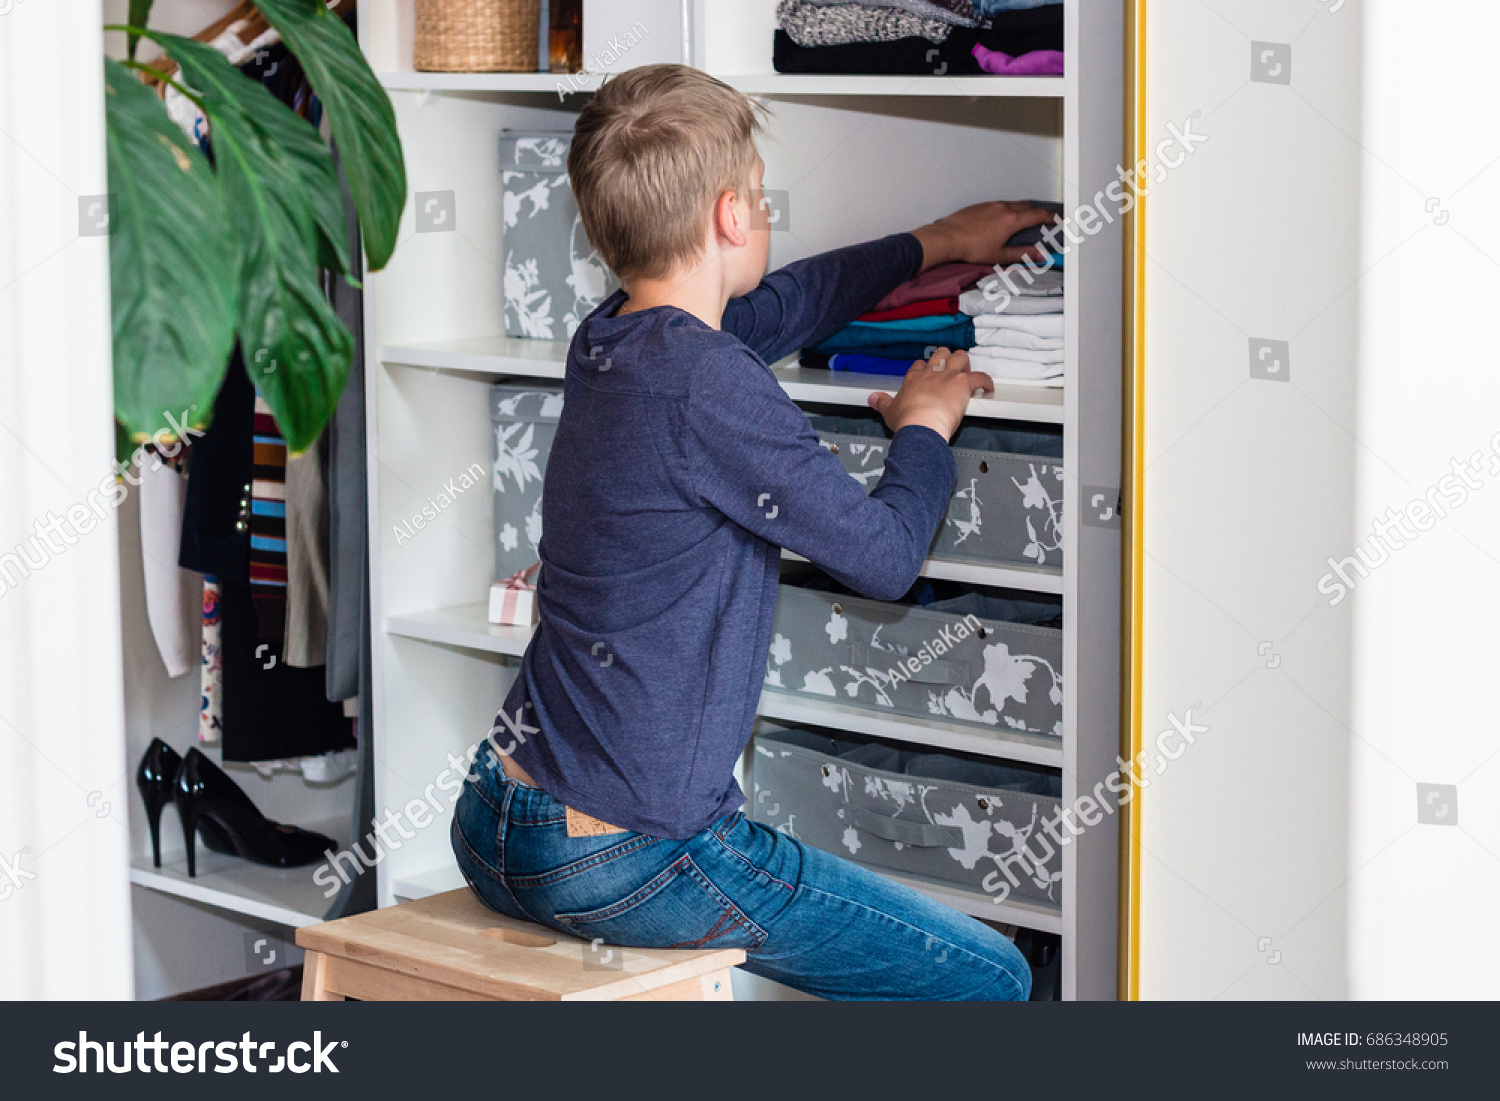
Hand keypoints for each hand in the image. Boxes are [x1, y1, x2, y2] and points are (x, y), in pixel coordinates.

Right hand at [866, 348, 992, 440]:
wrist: (920, 425)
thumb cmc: (906, 420)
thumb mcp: (889, 411)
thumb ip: (881, 402)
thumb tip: (871, 398)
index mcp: (914, 378)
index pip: (920, 365)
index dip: (926, 368)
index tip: (928, 376)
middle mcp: (932, 372)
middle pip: (941, 354)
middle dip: (947, 359)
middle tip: (950, 371)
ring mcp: (948, 376)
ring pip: (960, 357)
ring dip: (965, 363)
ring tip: (967, 373)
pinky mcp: (963, 384)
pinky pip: (980, 377)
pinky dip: (986, 381)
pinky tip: (988, 387)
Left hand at [910, 200, 1059, 269]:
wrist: (947, 238)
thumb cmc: (972, 249)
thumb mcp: (999, 255)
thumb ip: (1021, 254)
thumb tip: (1041, 256)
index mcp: (1011, 220)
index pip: (1037, 215)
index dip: (1050, 217)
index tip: (1057, 218)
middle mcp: (1003, 208)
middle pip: (1026, 206)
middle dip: (1037, 212)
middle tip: (1043, 219)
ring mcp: (990, 204)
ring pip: (1012, 204)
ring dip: (1022, 209)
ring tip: (1025, 218)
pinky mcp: (979, 205)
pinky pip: (999, 204)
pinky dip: (1008, 209)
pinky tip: (1003, 217)